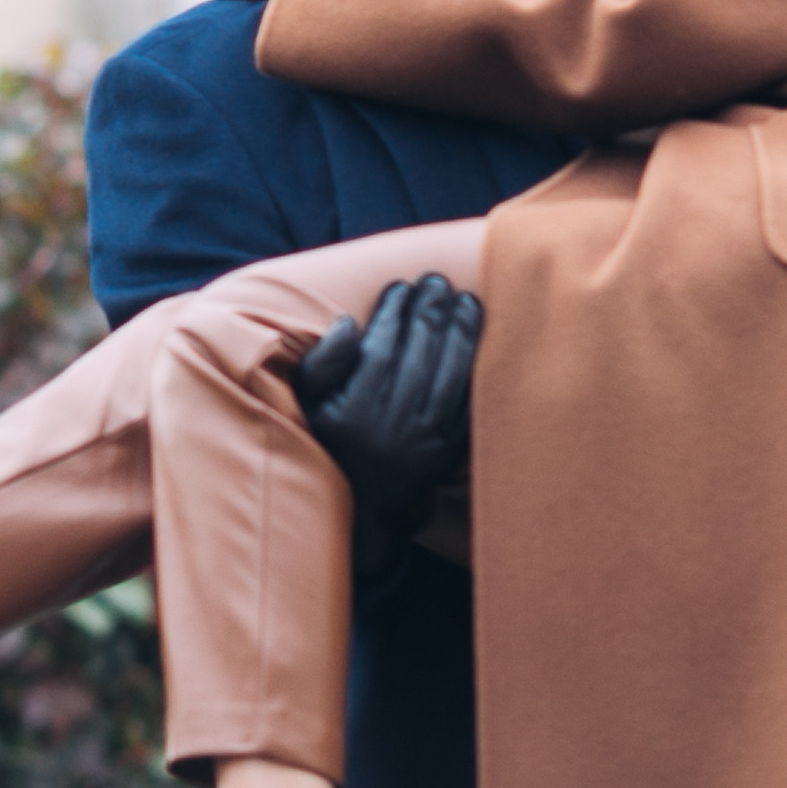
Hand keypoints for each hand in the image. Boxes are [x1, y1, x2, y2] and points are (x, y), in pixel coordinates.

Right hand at [292, 274, 483, 588]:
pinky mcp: (449, 450)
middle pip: (419, 354)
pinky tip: (479, 338)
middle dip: (430, 311)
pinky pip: (469, 400)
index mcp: (353, 413)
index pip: (380, 349)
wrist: (363, 506)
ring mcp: (425, 441)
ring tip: (464, 300)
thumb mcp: (307, 405)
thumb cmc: (331, 440)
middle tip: (436, 281)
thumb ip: (322, 363)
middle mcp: (391, 427)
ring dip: (461, 330)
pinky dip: (476, 366)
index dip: (393, 312)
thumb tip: (349, 323)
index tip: (399, 286)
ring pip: (451, 374)